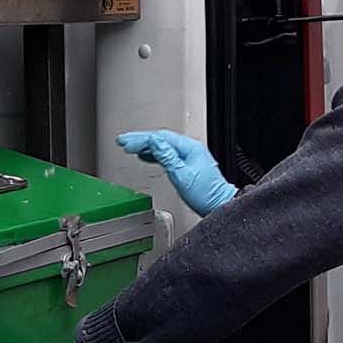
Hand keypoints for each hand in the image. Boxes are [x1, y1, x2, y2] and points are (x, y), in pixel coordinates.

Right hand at [116, 128, 237, 215]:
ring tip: (131, 147)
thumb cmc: (205, 194)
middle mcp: (190, 148)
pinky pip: (167, 153)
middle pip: (161, 138)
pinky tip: (147, 156)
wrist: (219, 205)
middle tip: (123, 141)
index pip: (159, 138)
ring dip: (146, 145)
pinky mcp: (188, 164)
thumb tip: (153, 142)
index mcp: (189, 148)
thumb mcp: (181, 175)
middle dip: (140, 139)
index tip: (125, 142)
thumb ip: (166, 157)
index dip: (140, 139)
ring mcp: (190, 155)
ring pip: (163, 145)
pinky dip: (154, 153)